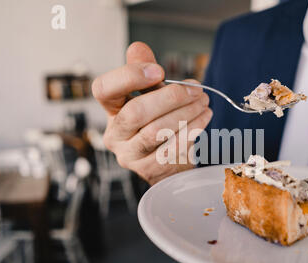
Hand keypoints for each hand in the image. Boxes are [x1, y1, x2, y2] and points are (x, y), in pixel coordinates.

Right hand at [92, 42, 212, 184]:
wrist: (167, 162)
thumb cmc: (157, 122)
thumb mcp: (150, 95)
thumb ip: (144, 71)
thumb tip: (138, 48)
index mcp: (111, 111)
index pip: (103, 90)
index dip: (129, 77)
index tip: (159, 70)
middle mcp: (115, 135)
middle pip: (135, 112)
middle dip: (170, 97)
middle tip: (196, 88)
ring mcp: (131, 155)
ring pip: (156, 131)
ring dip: (186, 113)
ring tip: (203, 101)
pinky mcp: (149, 170)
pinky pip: (172, 148)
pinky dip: (192, 129)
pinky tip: (204, 117)